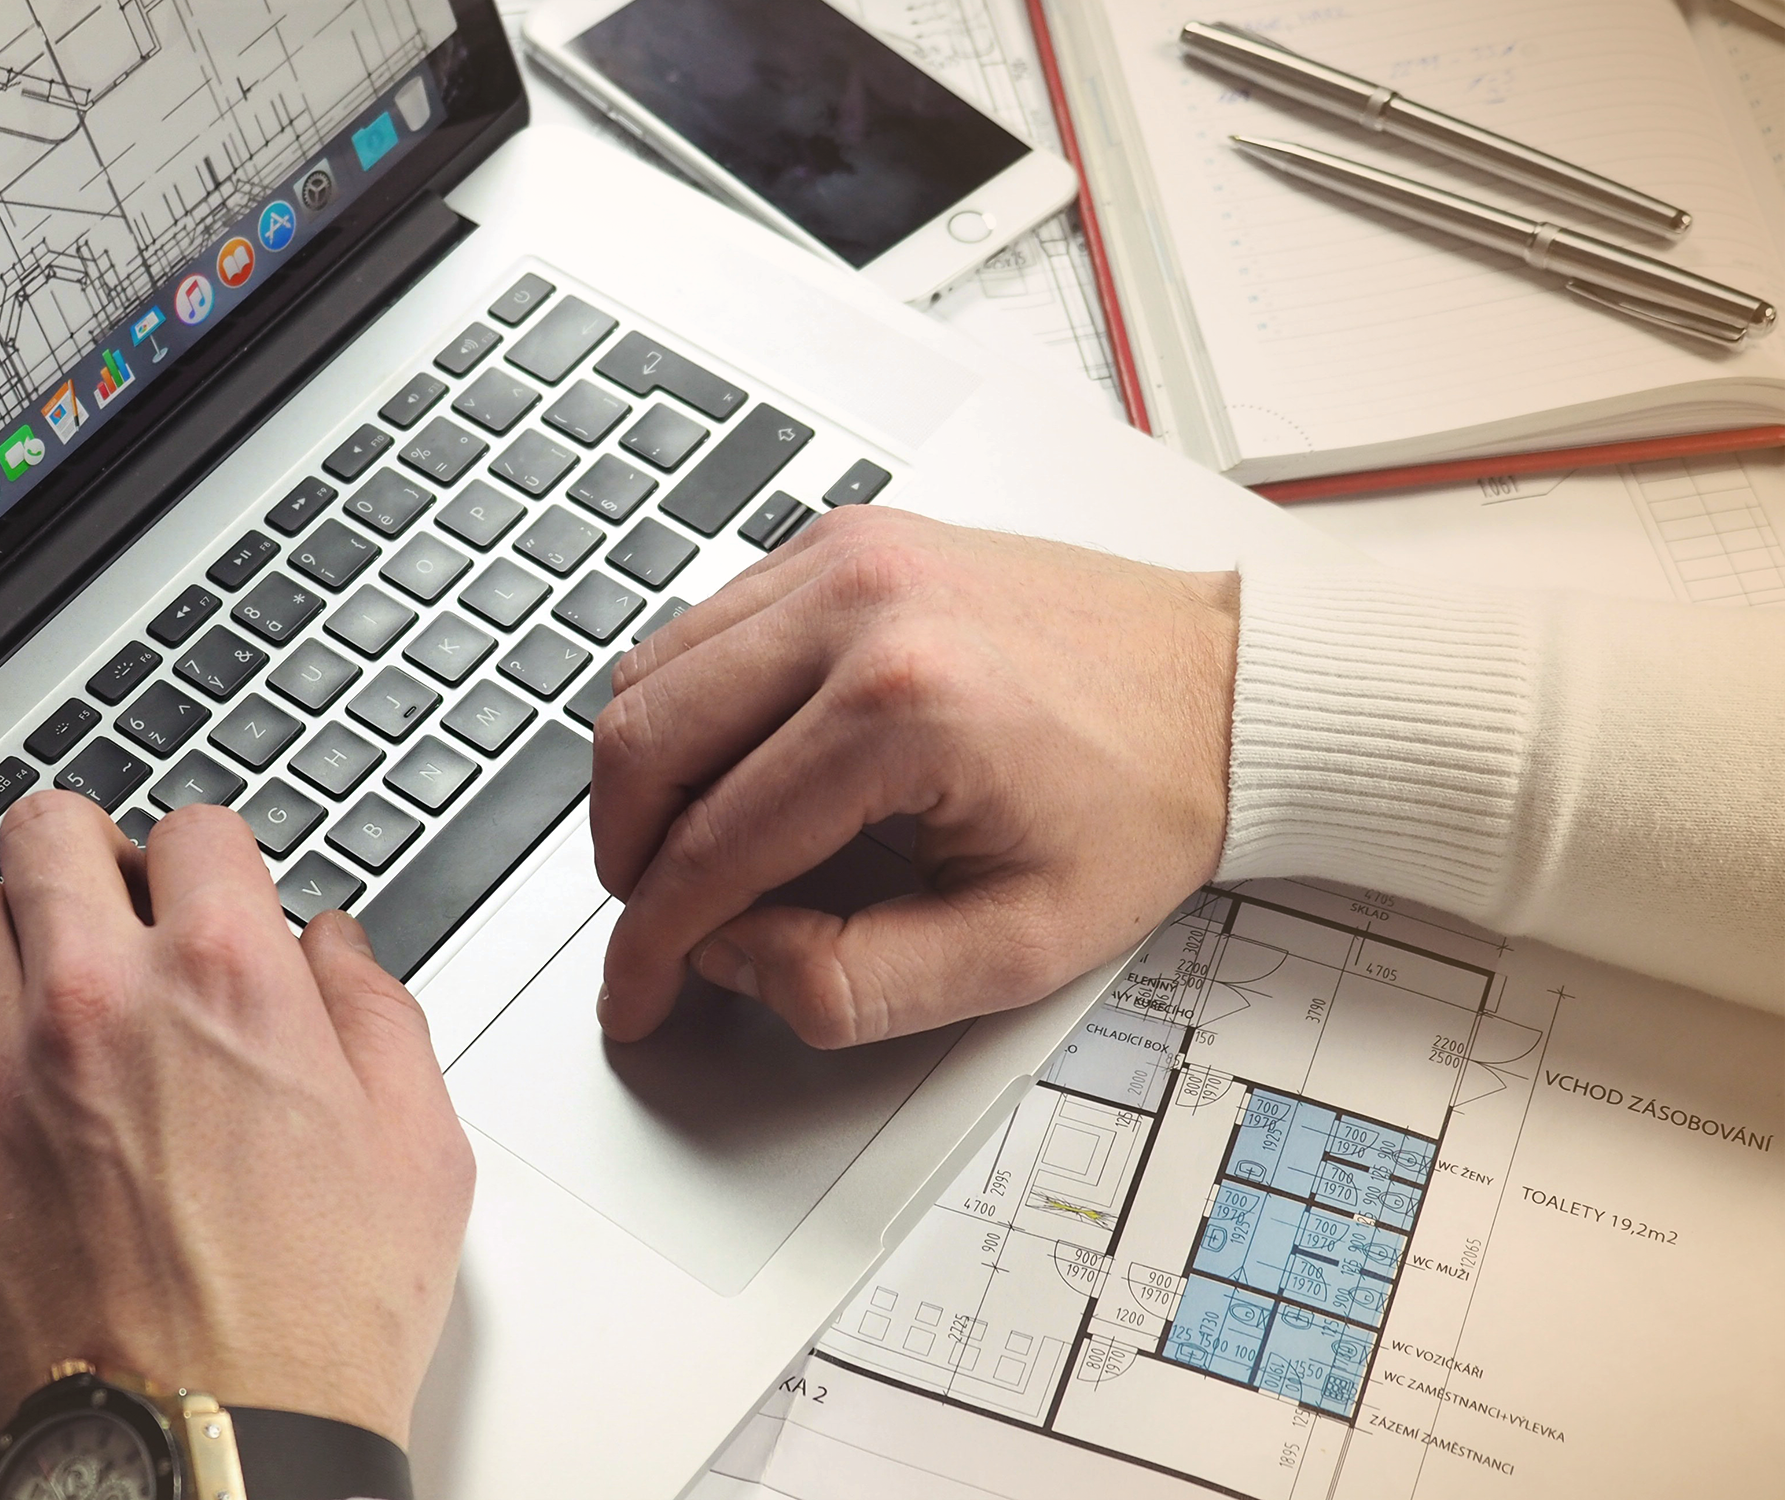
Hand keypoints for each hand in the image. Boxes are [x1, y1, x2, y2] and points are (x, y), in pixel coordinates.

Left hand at [0, 794, 473, 1446]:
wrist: (207, 1460)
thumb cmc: (312, 1330)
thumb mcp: (420, 1151)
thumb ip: (376, 1014)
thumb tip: (333, 949)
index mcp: (225, 981)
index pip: (194, 828)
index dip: (210, 857)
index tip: (206, 890)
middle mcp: (94, 1002)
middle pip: (47, 831)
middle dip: (88, 853)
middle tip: (108, 901)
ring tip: (29, 967)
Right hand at [590, 506, 1236, 1047]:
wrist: (1231, 686)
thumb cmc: (1149, 801)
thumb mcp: (1022, 947)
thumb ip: (855, 984)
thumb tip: (733, 958)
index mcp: (904, 709)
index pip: (712, 847)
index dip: (651, 944)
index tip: (636, 994)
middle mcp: (860, 606)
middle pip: (644, 741)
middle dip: (623, 856)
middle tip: (651, 925)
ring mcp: (846, 556)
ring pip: (651, 671)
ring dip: (643, 777)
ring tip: (685, 853)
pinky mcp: (845, 537)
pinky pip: (704, 621)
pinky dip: (687, 702)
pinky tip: (730, 765)